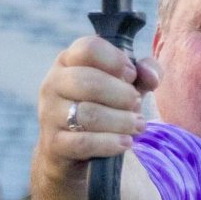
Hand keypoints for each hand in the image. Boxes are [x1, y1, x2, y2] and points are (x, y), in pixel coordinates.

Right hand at [35, 36, 159, 170]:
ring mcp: (49, 114)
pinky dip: (109, 143)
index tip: (131, 76)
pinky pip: (83, 142)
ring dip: (121, 120)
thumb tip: (151, 76)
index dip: (116, 60)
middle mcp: (53, 83)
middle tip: (137, 104)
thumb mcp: (125, 86)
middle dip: (121, 95)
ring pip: (88, 114)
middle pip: (89, 82)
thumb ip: (144, 73)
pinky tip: (125, 142)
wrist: (74, 151)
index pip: (89, 48)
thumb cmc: (104, 108)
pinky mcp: (53, 143)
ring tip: (138, 125)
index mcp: (69, 61)